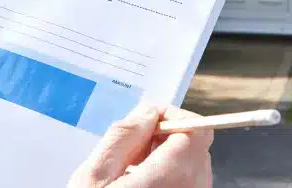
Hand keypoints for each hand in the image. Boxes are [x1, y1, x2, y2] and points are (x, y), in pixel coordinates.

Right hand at [68, 105, 212, 187]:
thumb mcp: (93, 177)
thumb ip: (123, 136)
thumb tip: (147, 112)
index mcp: (169, 178)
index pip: (198, 130)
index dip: (173, 117)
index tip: (147, 121)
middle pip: (196, 147)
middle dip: (166, 138)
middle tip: (132, 150)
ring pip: (193, 167)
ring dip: (167, 159)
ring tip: (132, 172)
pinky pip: (189, 186)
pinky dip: (170, 179)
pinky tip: (141, 187)